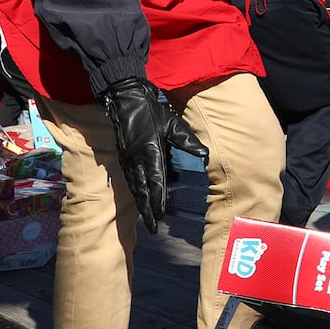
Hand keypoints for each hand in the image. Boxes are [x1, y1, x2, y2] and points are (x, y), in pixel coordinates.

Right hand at [102, 78, 208, 234]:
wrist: (125, 100)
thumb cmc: (152, 111)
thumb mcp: (173, 123)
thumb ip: (188, 141)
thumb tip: (205, 156)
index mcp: (150, 152)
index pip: (156, 181)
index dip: (158, 200)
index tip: (161, 215)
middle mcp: (137, 159)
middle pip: (143, 191)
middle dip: (148, 211)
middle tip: (154, 228)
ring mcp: (128, 159)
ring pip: (135, 187)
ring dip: (142, 204)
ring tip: (148, 219)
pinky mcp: (124, 156)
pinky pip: (131, 178)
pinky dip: (136, 191)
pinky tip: (141, 198)